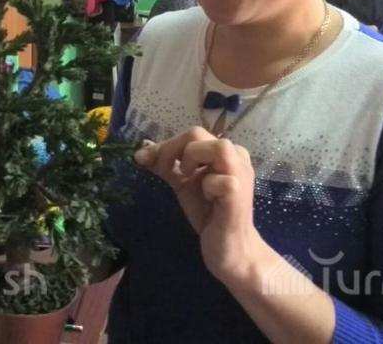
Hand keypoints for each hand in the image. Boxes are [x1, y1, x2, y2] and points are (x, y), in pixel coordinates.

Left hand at [134, 126, 260, 283]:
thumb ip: (166, 165)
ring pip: (218, 147)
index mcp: (224, 152)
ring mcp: (240, 174)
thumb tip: (142, 148)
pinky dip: (206, 186)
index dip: (165, 144)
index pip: (191, 134)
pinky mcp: (239, 195)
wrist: (230, 248)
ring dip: (192, 159)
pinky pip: (222, 180)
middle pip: (198, 133)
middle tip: (163, 171)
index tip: (142, 158)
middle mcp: (236, 156)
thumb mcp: (183, 183)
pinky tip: (207, 199)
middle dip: (171, 149)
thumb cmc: (209, 213)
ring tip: (186, 177)